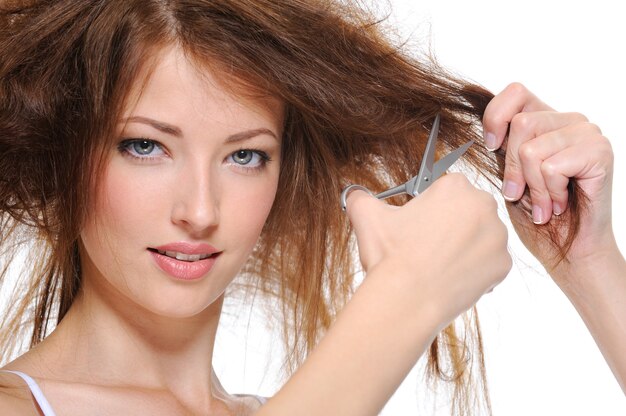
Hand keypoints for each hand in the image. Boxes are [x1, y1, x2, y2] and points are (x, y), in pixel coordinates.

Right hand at [344, 173, 511, 328]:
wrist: (408, 298)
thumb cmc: (392, 256)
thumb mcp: (367, 216)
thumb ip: (360, 198)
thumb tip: (354, 195)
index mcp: (455, 187)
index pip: (446, 189)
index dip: (430, 208)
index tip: (421, 223)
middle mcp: (483, 206)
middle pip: (467, 211)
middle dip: (451, 225)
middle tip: (427, 244)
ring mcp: (497, 237)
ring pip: (480, 237)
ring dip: (464, 246)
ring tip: (438, 263)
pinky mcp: (503, 265)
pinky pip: (490, 263)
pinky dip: (474, 270)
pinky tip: (451, 276)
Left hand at [483, 83, 615, 279]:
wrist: (569, 250)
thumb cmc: (538, 216)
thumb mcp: (509, 176)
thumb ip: (501, 149)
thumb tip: (480, 132)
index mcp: (544, 120)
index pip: (515, 92)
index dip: (496, 117)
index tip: (492, 148)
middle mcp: (568, 121)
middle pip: (521, 124)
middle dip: (513, 168)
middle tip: (522, 194)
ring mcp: (586, 134)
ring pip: (533, 148)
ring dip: (533, 186)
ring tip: (543, 204)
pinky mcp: (600, 152)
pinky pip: (553, 166)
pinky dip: (549, 193)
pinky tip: (558, 204)